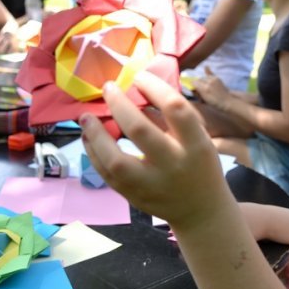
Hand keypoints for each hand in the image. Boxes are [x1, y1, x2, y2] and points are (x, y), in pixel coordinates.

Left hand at [80, 74, 233, 228]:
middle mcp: (174, 165)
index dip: (155, 87)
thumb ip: (173, 119)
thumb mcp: (198, 139)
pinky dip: (94, 154)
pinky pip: (107, 175)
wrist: (201, 211)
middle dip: (119, 104)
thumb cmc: (199, 165)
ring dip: (96, 135)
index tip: (140, 77)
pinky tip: (89, 137)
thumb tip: (137, 91)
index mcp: (196, 146)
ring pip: (116, 160)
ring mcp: (152, 185)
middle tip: (108, 88)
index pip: (176, 109)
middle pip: (140, 130)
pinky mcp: (135, 197)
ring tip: (86, 116)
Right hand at [192, 67, 231, 109]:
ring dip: (202, 80)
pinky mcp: (217, 78)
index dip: (192, 85)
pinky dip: (207, 71)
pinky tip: (206, 67)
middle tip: (199, 89)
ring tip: (206, 86)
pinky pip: (210, 74)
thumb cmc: (215, 102)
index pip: (194, 83)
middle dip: (197, 83)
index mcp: (204, 89)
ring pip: (203, 77)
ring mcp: (213, 79)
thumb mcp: (204, 100)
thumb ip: (198, 92)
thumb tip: (193, 87)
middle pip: (198, 79)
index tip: (193, 88)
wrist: (227, 101)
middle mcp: (209, 83)